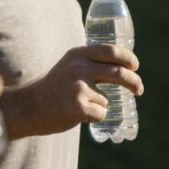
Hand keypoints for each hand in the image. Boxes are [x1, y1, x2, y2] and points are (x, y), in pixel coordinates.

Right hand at [0, 43, 142, 138]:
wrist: (29, 107)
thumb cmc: (53, 89)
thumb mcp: (68, 66)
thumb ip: (89, 63)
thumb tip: (123, 68)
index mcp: (77, 54)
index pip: (111, 51)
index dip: (128, 58)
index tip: (135, 66)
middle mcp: (79, 67)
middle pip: (119, 72)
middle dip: (134, 82)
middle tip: (139, 90)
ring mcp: (78, 87)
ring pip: (106, 99)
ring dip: (99, 105)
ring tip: (78, 106)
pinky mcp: (78, 107)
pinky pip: (101, 114)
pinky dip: (95, 118)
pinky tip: (76, 115)